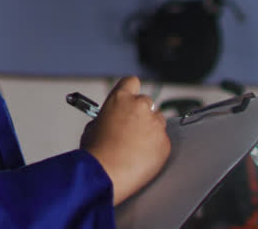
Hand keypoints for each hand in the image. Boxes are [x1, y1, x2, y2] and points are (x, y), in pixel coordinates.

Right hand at [79, 76, 171, 205]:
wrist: (106, 175)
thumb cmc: (96, 154)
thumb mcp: (92, 128)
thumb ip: (105, 118)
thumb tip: (110, 122)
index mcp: (120, 99)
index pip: (131, 82)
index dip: (130, 91)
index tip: (129, 101)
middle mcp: (140, 107)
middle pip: (147, 103)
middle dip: (140, 114)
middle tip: (130, 130)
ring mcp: (155, 124)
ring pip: (157, 122)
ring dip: (149, 131)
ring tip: (135, 148)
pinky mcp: (165, 143)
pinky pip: (162, 142)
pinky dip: (154, 149)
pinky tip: (141, 159)